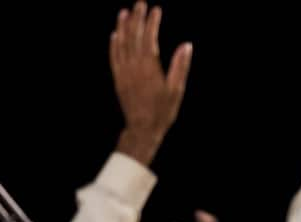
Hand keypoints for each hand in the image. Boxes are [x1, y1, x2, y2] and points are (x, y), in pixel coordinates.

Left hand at [110, 1, 191, 164]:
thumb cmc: (163, 111)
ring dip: (122, 27)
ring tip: (124, 13)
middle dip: (136, 18)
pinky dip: (114, 44)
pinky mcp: (118, 79)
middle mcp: (134, 67)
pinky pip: (114, 57)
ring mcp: (124, 72)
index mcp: (150, 67)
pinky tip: (115, 35)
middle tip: (139, 4)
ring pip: (121, 44)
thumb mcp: (177, 90)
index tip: (155, 9)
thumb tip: (186, 45)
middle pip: (133, 36)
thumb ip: (180, 66)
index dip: (152, 22)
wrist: (142, 129)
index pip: (149, 37)